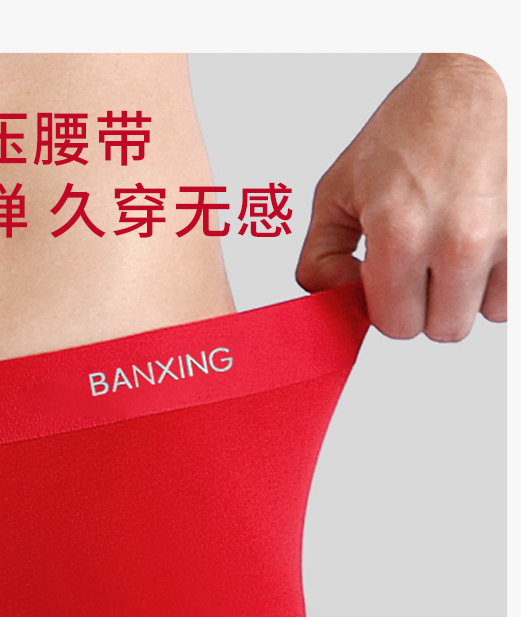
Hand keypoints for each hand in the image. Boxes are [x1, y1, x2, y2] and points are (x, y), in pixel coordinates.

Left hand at [295, 54, 505, 340]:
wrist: (474, 82)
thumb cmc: (411, 129)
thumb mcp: (338, 189)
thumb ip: (319, 259)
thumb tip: (335, 301)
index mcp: (401, 233)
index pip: (394, 325)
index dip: (386, 305)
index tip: (386, 276)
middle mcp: (456, 241)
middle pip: (440, 330)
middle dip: (425, 305)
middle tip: (420, 263)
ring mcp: (501, 239)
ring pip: (480, 317)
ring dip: (463, 296)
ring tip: (450, 251)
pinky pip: (510, 298)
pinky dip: (495, 283)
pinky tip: (478, 248)